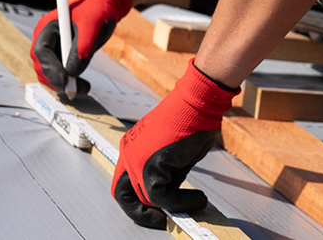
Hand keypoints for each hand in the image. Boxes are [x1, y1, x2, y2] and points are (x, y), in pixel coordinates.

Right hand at [30, 0, 132, 93]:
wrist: (106, 6)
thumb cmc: (97, 10)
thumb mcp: (91, 26)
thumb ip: (82, 48)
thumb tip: (72, 72)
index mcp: (48, 27)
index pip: (40, 51)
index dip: (50, 67)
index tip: (65, 79)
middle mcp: (48, 39)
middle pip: (42, 66)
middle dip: (56, 79)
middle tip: (75, 88)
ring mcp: (55, 49)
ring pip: (50, 74)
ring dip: (64, 84)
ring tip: (84, 88)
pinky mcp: (63, 56)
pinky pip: (61, 74)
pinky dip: (70, 82)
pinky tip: (83, 86)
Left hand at [112, 59, 239, 227]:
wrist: (199, 102)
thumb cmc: (193, 121)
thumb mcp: (175, 154)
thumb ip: (168, 174)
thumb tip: (172, 199)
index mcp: (132, 148)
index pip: (124, 184)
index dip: (137, 203)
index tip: (156, 212)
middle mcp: (128, 154)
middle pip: (123, 195)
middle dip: (142, 213)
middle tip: (163, 220)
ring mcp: (136, 159)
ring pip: (145, 198)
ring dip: (173, 207)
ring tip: (196, 202)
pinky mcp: (150, 164)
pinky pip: (161, 196)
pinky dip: (182, 202)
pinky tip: (199, 198)